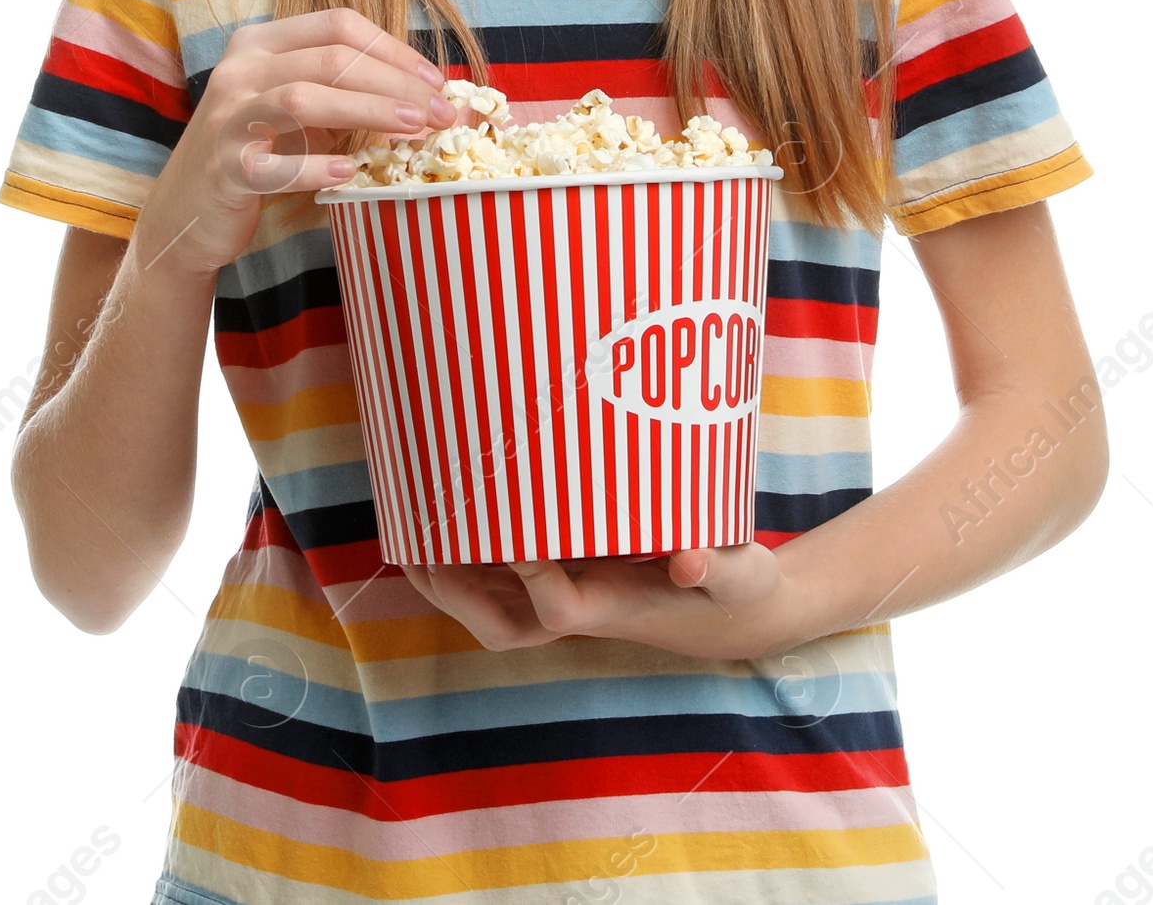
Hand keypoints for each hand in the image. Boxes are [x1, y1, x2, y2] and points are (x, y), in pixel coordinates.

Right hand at [133, 8, 456, 276]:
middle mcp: (239, 70)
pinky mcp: (224, 167)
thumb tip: (426, 94)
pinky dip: (315, 167)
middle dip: (394, 82)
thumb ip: (347, 91)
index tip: (436, 81)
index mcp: (260, 43)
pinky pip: (273, 164)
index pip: (338, 25)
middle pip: (329, 59)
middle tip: (441, 112)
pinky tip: (350, 174)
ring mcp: (227, 117)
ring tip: (413, 130)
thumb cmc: (258, 151)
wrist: (188, 208)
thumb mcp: (298, 109)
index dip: (393, 48)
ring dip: (367, 111)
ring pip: (303, 98)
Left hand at [400, 542, 795, 660]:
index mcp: (617, 608)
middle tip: (420, 543)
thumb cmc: (738, 586)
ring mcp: (572, 604)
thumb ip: (718, 562)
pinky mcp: (571, 587)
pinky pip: (504, 589)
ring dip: (451, 582)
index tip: (508, 528)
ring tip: (412, 532)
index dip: (528, 575)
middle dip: (457, 594)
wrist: (737, 613)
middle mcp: (584, 613)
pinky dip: (470, 565)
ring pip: (494, 614)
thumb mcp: (740, 570)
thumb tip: (689, 558)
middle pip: (503, 628)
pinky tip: (450, 525)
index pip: (557, 606)